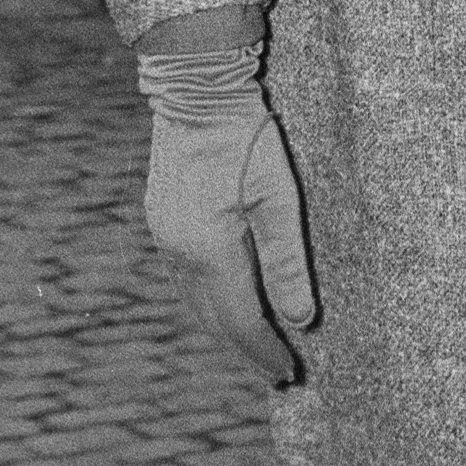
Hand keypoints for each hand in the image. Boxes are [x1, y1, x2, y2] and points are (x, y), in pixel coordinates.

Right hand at [137, 49, 317, 389]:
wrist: (196, 92)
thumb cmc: (247, 138)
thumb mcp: (279, 199)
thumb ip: (288, 263)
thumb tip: (302, 319)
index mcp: (210, 250)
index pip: (241, 321)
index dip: (266, 352)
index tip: (289, 374)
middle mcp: (180, 252)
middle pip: (213, 321)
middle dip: (246, 350)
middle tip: (278, 371)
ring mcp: (165, 238)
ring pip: (195, 303)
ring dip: (225, 329)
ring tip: (258, 346)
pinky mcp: (162, 222)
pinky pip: (184, 280)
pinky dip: (209, 302)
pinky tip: (228, 303)